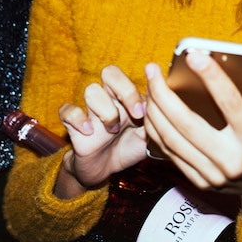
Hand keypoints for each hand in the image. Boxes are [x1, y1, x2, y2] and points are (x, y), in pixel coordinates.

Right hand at [56, 65, 147, 196]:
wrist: (105, 169)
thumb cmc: (129, 147)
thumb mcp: (149, 136)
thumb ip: (158, 120)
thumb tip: (174, 109)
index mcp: (128, 97)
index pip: (133, 77)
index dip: (139, 91)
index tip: (145, 113)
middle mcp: (110, 98)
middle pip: (110, 72)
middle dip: (124, 90)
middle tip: (134, 114)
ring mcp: (91, 109)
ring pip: (91, 89)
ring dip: (105, 109)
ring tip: (112, 130)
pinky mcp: (73, 123)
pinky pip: (67, 110)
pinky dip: (77, 118)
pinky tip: (89, 131)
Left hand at [144, 51, 241, 241]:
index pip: (231, 104)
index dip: (212, 78)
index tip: (194, 56)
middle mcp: (231, 160)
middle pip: (188, 123)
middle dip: (165, 94)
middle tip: (153, 70)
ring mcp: (212, 173)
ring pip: (172, 138)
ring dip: (155, 111)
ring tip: (149, 86)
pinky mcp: (198, 180)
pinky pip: (169, 152)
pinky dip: (155, 130)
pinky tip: (151, 110)